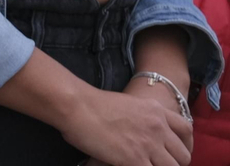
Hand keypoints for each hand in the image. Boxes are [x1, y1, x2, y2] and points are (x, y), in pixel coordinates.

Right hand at [62, 85, 191, 165]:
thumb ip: (139, 118)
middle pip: (183, 155)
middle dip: (173, 163)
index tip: (173, 152)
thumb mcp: (126, 104)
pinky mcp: (135, 159)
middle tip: (156, 163)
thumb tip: (136, 133)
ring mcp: (149, 144)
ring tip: (144, 165)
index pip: (186, 130)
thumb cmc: (91, 103)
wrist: (77, 105)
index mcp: (156, 110)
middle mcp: (158, 127)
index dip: (184, 145)